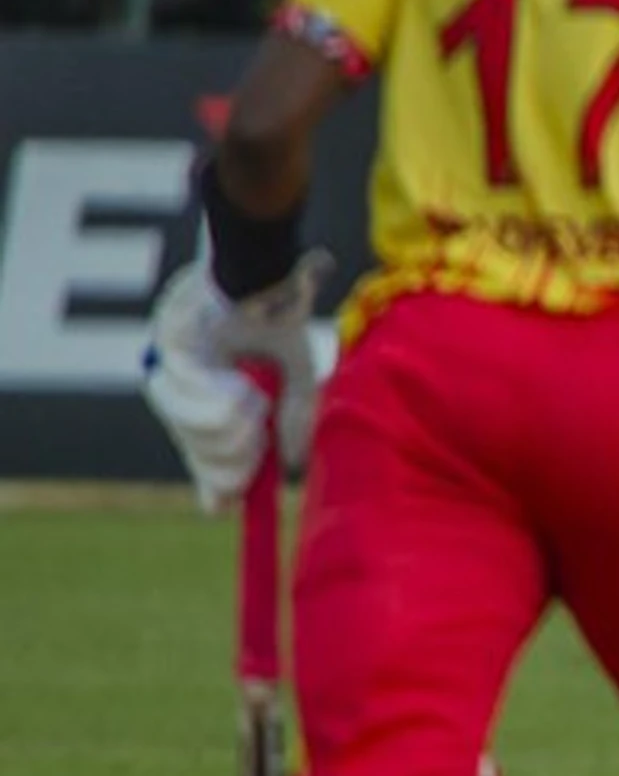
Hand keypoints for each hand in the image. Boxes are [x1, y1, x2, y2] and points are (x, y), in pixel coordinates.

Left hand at [141, 257, 334, 510]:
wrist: (262, 266)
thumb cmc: (279, 308)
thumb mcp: (295, 374)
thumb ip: (295, 419)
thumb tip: (295, 467)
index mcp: (217, 389)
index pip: (206, 447)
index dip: (214, 480)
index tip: (219, 508)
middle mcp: (188, 385)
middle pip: (197, 452)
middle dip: (226, 464)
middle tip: (253, 449)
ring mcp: (172, 370)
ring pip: (191, 432)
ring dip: (225, 430)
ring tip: (249, 403)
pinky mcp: (165, 354)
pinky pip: (186, 405)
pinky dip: (213, 406)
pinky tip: (235, 390)